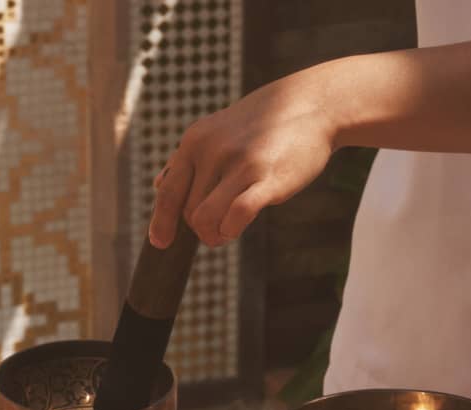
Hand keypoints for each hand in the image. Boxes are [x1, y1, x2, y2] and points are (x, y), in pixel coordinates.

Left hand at [149, 63, 340, 248]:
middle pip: (187, 212)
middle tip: (218, 228)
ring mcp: (240, 163)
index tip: (160, 243)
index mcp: (195, 141)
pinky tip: (238, 226)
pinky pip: (236, 215)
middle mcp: (212, 150)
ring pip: (205, 219)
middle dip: (200, 228)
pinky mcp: (268, 177)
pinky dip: (232, 230)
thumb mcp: (216, 131)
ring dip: (214, 234)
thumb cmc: (263, 125)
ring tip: (227, 231)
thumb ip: (188, 158)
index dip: (161, 222)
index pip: (167, 191)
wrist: (311, 105)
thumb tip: (158, 184)